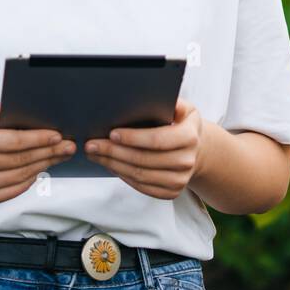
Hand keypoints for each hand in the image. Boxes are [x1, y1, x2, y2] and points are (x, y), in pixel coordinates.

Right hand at [0, 102, 75, 203]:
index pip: (12, 141)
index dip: (37, 138)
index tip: (57, 135)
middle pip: (20, 159)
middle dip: (48, 152)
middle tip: (68, 146)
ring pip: (20, 175)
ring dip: (45, 165)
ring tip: (61, 155)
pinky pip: (15, 190)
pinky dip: (32, 179)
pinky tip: (43, 168)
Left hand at [85, 99, 205, 199]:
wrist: (197, 149)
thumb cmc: (182, 123)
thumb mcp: (182, 107)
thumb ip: (167, 101)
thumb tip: (141, 96)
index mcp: (190, 136)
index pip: (157, 140)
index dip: (133, 138)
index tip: (111, 133)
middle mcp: (187, 161)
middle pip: (143, 159)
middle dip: (114, 152)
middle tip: (92, 145)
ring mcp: (180, 179)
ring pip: (139, 175)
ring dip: (113, 165)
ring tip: (95, 154)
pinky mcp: (172, 192)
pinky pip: (142, 186)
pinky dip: (123, 176)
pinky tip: (110, 165)